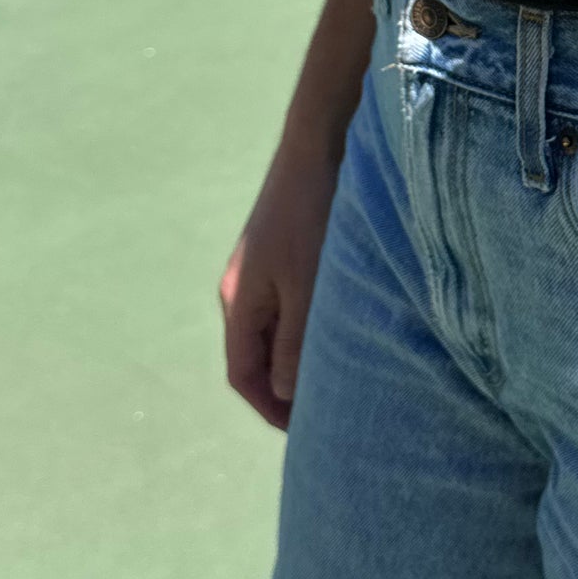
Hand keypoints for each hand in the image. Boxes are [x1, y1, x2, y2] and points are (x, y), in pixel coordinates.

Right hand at [220, 138, 339, 429]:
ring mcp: (260, 270)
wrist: (317, 146)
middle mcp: (241, 290)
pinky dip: (305, 331)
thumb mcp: (308, 289)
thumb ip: (294, 344)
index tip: (305, 432)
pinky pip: (287, 308)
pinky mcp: (281, 254)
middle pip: (255, 357)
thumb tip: (284, 394)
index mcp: (238, 303)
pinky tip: (339, 332)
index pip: (243, 375)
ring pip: (273, 332)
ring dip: (297, 360)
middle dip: (284, 390)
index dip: (271, 409)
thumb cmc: (313, 217)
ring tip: (337, 379)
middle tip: (325, 413)